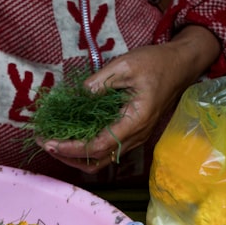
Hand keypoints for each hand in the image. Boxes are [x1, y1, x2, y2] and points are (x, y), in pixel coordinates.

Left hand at [40, 26, 220, 174]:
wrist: (181, 66)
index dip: (72, 148)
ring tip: (52, 142)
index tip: (49, 142)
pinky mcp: (131, 133)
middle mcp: (135, 136)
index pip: (98, 146)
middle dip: (68, 156)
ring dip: (75, 155)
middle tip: (44, 143)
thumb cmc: (156, 63)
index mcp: (135, 122)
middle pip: (98, 161)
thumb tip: (78, 97)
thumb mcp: (125, 65)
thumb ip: (100, 82)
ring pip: (101, 159)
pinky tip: (71, 136)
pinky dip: (86, 148)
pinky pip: (106, 149)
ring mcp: (134, 137)